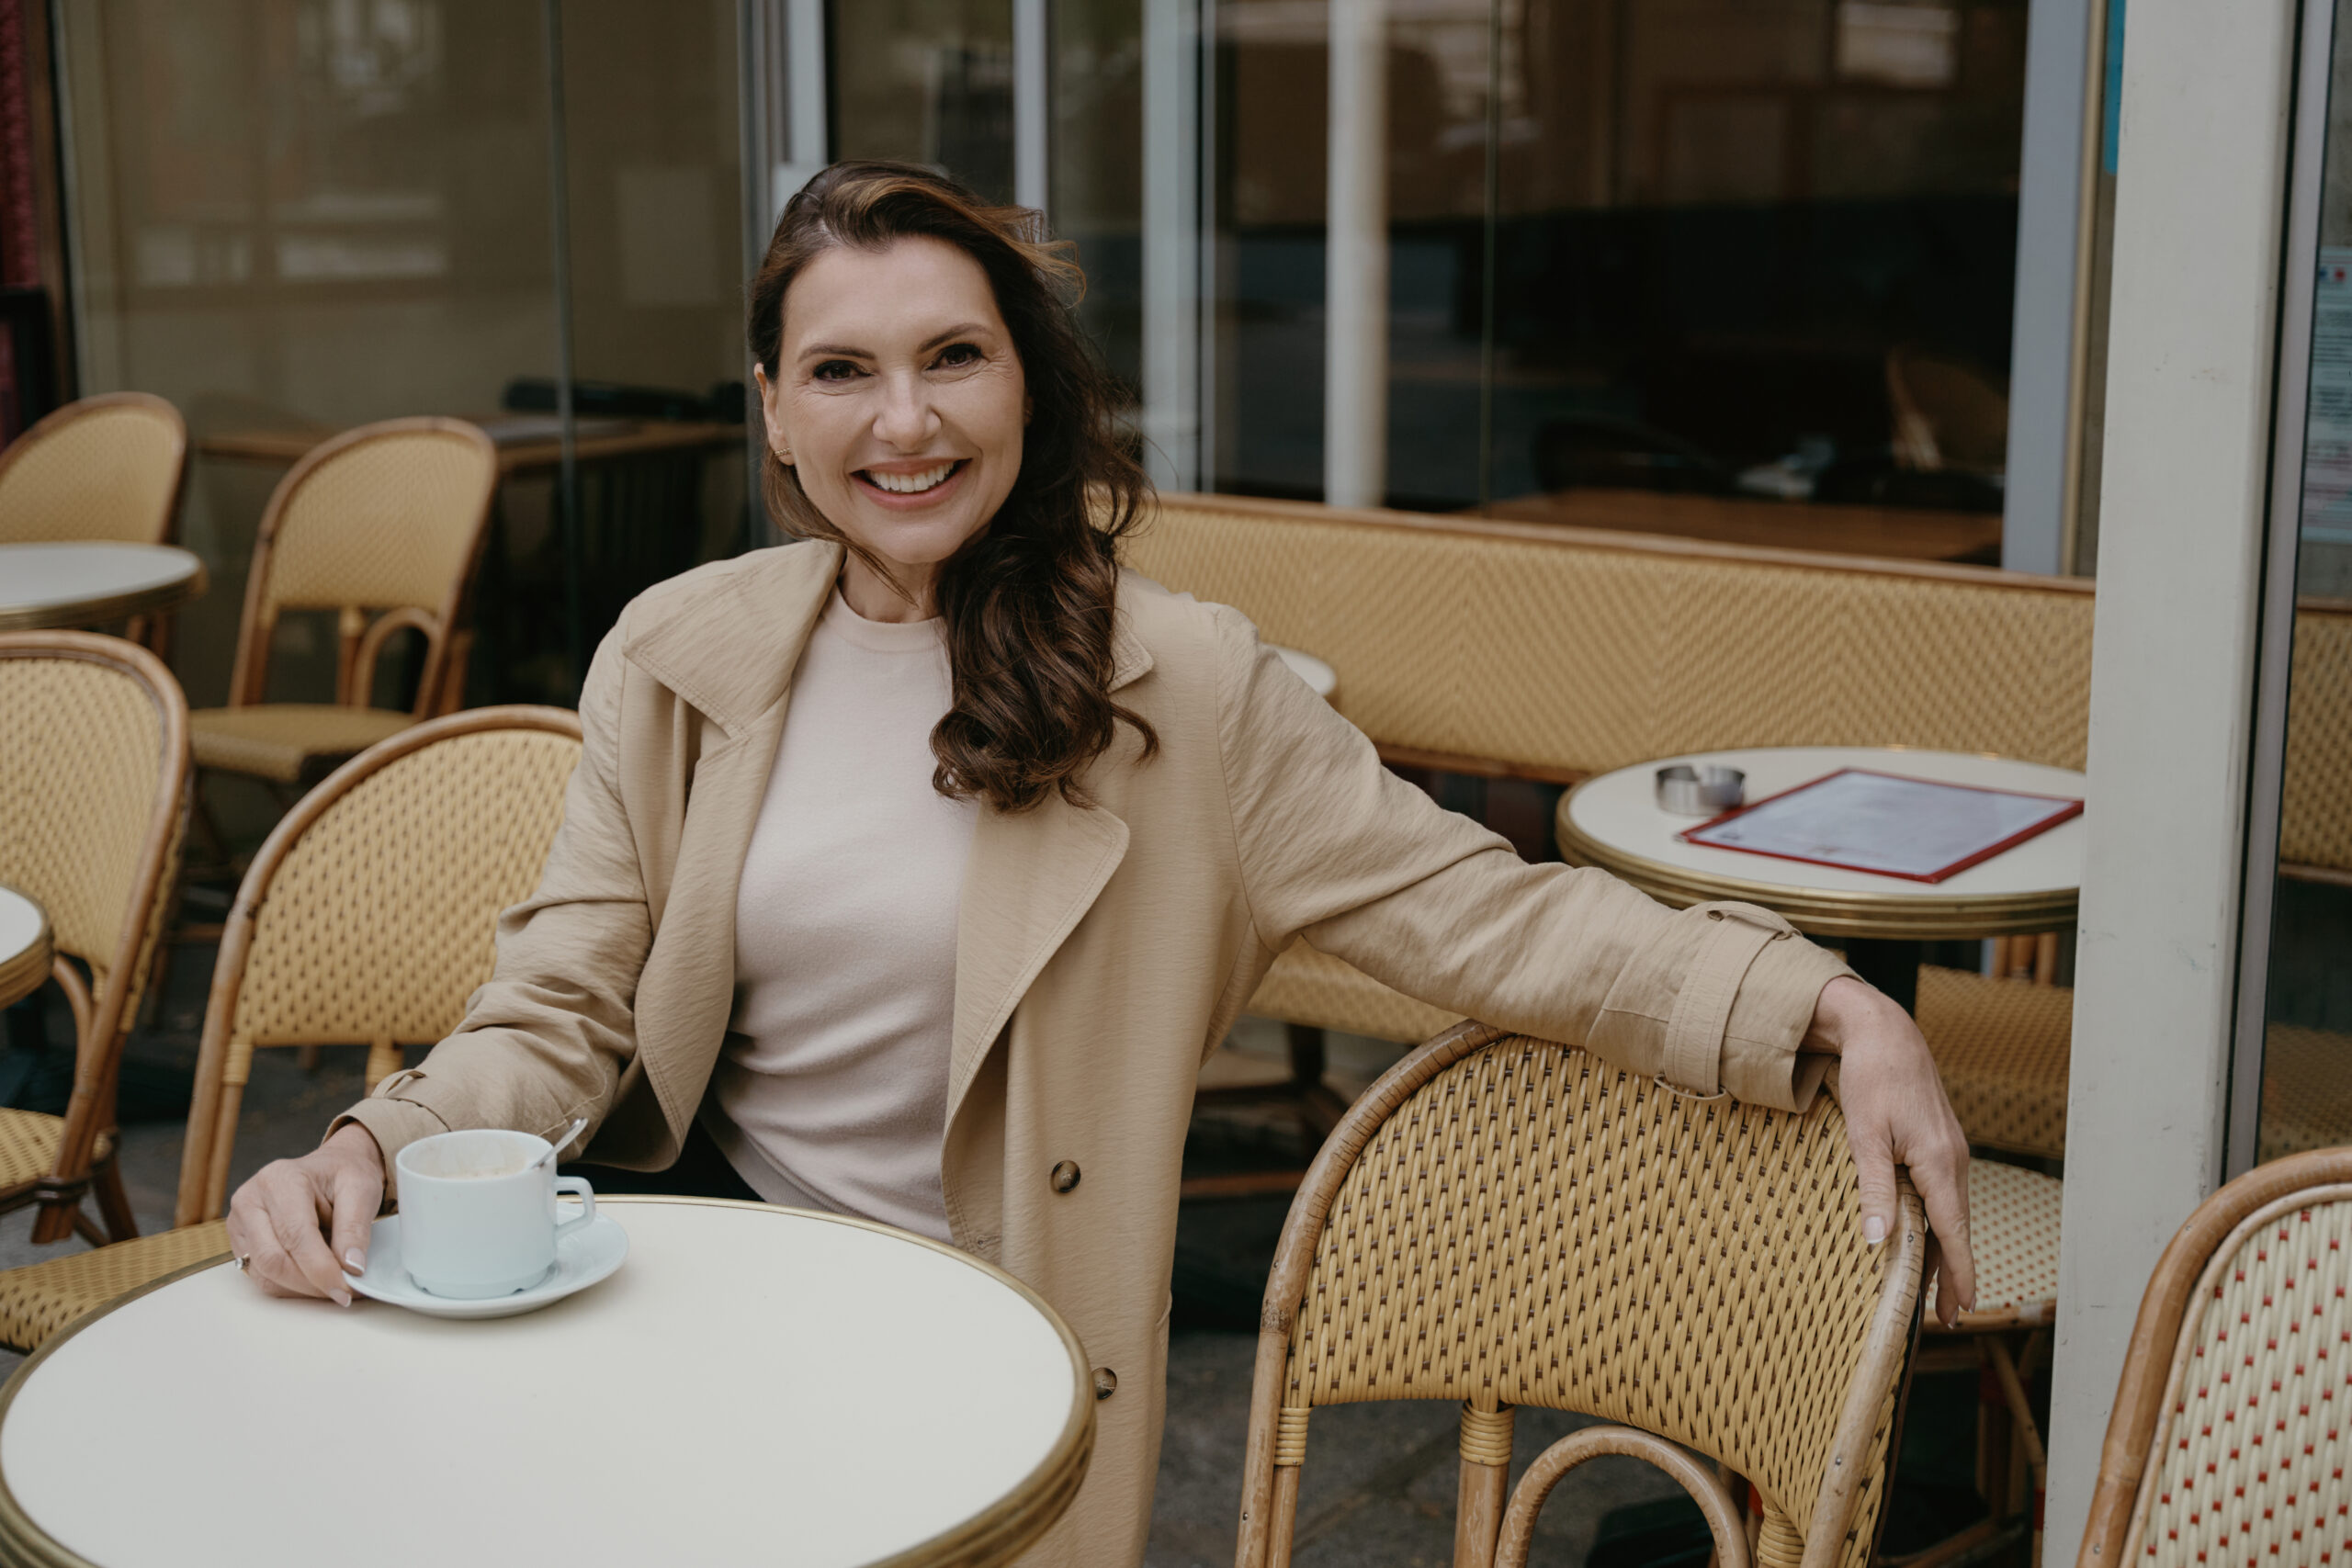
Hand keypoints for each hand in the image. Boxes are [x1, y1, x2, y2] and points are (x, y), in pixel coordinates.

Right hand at [224, 1123, 385, 1304]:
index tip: (346, 1288)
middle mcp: (250, 1200)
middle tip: (343, 1291)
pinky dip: (291, 1285)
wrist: (329, 1167)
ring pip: (264, 1274)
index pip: (295, 1236)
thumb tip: (351, 1267)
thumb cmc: (343, 1174)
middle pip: (273, 1260)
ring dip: (301, 1287)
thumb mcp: (361, 1189)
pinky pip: (261, 1276)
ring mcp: (240, 1222)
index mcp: (279, 1180)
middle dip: (311, 1283)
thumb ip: (355, 1228)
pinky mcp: (241, 1241)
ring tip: (332, 1281)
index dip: (321, 1269)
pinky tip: (315, 1277)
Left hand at [1807, 976, 1974, 1326]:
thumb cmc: (1871, 1078)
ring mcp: (1949, 1152)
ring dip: (1945, 1249)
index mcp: (1938, 1163)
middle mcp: (1952, 1160)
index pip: (1954, 1232)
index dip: (1958, 1274)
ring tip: (1937, 1289)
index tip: (1962, 1309)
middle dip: (1953, 1273)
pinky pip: (1942, 1193)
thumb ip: (1873, 1189)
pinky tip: (1927, 1237)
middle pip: (1956, 1228)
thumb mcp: (1864, 1135)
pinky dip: (1938, 1221)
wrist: (1885, 1033)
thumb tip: (1878, 1242)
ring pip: (1950, 1211)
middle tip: (1948, 1316)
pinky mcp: (1939, 1144)